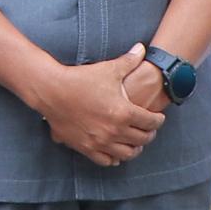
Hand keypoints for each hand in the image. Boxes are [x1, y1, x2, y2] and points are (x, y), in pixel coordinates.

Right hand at [33, 51, 168, 167]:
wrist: (51, 91)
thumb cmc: (81, 78)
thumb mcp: (108, 69)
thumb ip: (129, 61)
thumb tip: (142, 48)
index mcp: (123, 112)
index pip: (151, 122)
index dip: (158, 120)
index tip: (159, 118)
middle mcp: (114, 131)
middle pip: (142, 139)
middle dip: (149, 134)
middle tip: (149, 129)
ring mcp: (99, 142)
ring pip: (127, 154)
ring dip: (135, 149)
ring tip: (136, 143)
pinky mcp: (85, 147)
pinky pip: (106, 160)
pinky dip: (114, 158)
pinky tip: (116, 153)